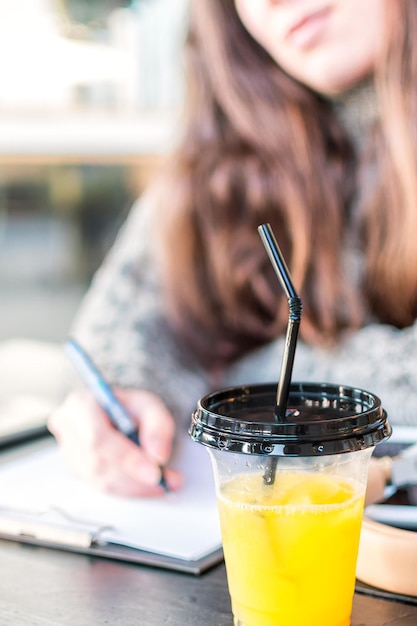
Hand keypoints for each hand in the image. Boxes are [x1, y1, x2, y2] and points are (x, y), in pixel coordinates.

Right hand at [48, 388, 182, 496]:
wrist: (114, 413)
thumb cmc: (128, 407)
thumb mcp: (149, 404)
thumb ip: (158, 425)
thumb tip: (158, 455)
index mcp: (81, 405)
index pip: (98, 438)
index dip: (126, 458)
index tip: (154, 472)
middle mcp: (69, 430)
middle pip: (99, 463)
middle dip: (136, 476)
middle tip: (166, 480)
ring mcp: (70, 454)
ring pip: (102, 480)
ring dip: (136, 487)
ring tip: (164, 483)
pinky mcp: (78, 471)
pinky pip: (103, 488)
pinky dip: (130, 489)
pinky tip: (148, 485)